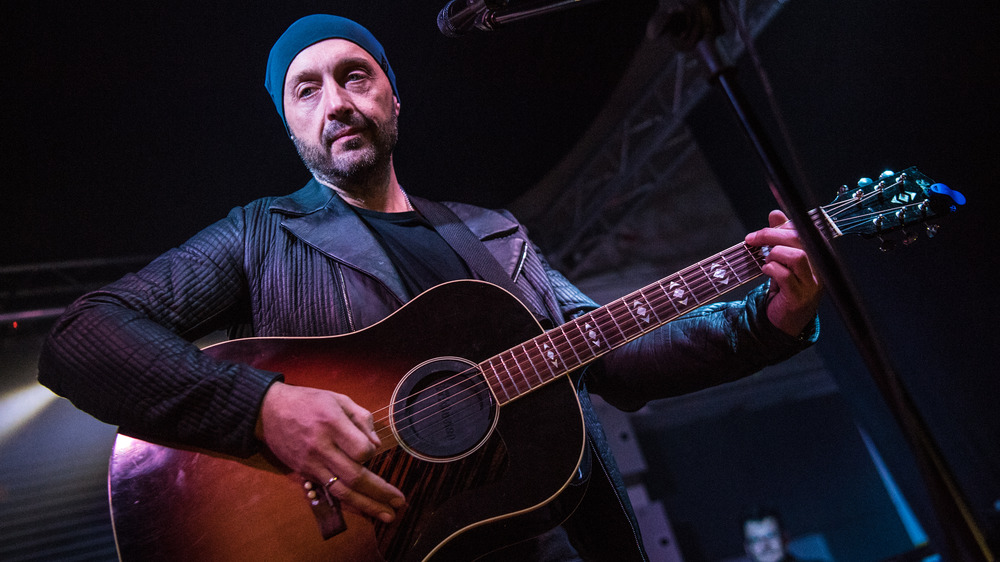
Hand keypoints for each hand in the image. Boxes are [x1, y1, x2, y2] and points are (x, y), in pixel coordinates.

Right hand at [255, 382, 405, 522]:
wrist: (268, 411)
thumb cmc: (308, 401)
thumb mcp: (338, 399)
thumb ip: (362, 419)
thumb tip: (377, 445)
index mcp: (332, 423)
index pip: (361, 449)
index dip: (371, 452)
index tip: (370, 447)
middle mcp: (321, 446)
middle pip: (355, 476)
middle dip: (380, 491)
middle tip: (399, 502)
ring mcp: (311, 463)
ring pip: (342, 490)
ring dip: (367, 505)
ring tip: (387, 515)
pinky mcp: (304, 472)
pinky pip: (329, 491)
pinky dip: (349, 501)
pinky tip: (364, 508)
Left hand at [744, 210, 822, 336]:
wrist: (786, 320)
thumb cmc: (786, 287)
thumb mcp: (782, 260)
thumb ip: (780, 236)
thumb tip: (776, 213)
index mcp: (817, 254)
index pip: (804, 230)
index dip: (782, 225)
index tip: (761, 230)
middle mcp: (820, 267)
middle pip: (800, 239)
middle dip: (771, 235)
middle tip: (752, 239)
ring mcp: (812, 283)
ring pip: (797, 256)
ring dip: (775, 254)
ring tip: (766, 261)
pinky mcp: (800, 297)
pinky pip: (786, 276)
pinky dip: (772, 270)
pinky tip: (766, 271)